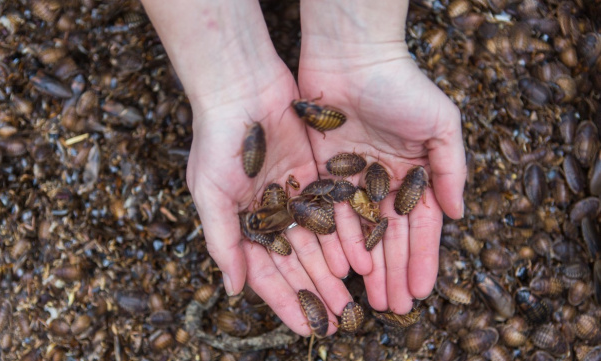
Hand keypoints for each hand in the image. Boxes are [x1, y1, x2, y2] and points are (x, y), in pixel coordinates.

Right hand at [143, 0, 354, 335]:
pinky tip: (359, 257)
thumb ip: (223, 242)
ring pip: (318, 242)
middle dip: (317, 292)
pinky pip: (332, 211)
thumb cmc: (218, 140)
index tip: (307, 329)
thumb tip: (232, 290)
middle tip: (340, 320)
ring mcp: (292, 195)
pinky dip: (343, 235)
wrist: (242, 87)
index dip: (286, 302)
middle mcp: (269, 214)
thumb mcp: (211, 194)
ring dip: (333, 270)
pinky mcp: (313, 174)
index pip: (267, 274)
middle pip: (297, 263)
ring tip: (354, 297)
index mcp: (242, 224)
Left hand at [298, 12, 465, 313]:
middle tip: (393, 308)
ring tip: (369, 299)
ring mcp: (352, 181)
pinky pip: (332, 215)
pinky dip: (340, 242)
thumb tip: (459, 214)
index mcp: (414, 173)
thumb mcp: (440, 124)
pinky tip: (345, 268)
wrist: (351, 57)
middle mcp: (384, 183)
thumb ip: (452, 169)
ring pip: (361, 234)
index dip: (423, 259)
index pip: (420, 226)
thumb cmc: (401, 86)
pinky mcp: (323, 175)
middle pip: (390, 237)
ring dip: (367, 267)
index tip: (422, 291)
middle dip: (394, 273)